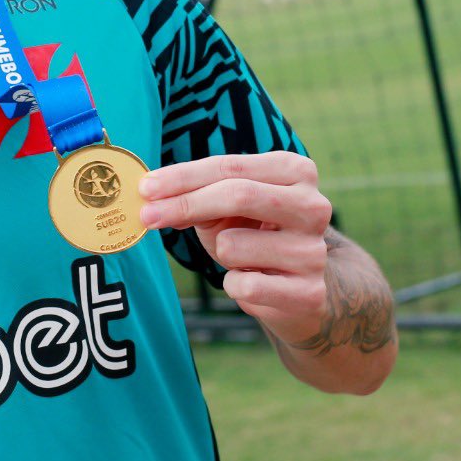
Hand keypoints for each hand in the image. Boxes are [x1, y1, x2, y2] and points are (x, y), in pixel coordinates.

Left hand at [138, 152, 333, 344]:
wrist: (300, 293)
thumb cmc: (255, 238)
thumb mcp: (228, 209)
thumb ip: (197, 197)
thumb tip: (153, 200)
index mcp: (296, 171)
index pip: (231, 166)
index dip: (184, 177)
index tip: (146, 188)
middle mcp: (313, 206)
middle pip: (238, 195)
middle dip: (185, 204)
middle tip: (147, 216)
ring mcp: (314, 251)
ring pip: (233, 245)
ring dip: (221, 253)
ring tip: (242, 259)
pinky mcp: (308, 293)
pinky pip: (243, 285)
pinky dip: (233, 286)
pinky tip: (253, 283)